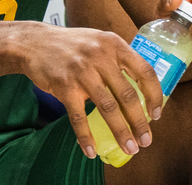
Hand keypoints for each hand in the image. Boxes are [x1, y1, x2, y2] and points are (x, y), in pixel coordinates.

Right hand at [22, 23, 163, 160]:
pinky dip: (86, 136)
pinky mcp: (64, 85)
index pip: (144, 71)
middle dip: (139, 122)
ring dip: (120, 131)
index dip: (154, 95)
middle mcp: (100, 55)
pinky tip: (91, 149)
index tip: (156, 114)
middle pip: (127, 94)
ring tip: (129, 147)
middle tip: (145, 140)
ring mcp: (81, 71)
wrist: (35, 43)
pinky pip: (79, 116)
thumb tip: (139, 91)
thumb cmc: (71, 45)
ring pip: (107, 107)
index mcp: (113, 44)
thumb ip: (117, 60)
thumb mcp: (98, 41)